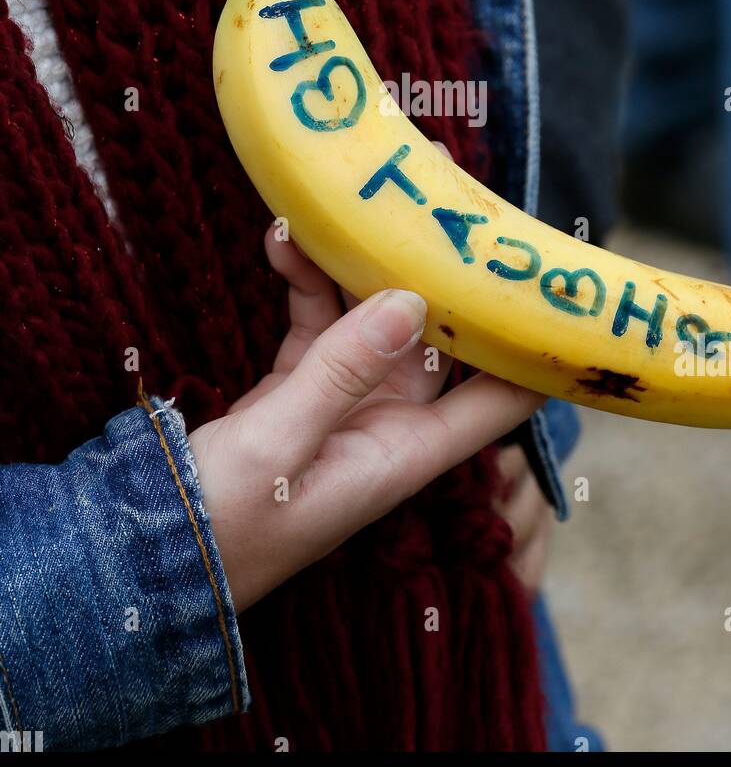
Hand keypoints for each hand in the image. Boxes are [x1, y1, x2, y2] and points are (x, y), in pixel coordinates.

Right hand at [188, 225, 543, 612]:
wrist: (148, 553)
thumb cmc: (221, 524)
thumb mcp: (280, 444)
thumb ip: (342, 370)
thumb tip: (411, 301)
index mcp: (404, 453)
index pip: (497, 403)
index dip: (530, 353)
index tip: (547, 290)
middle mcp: (387, 426)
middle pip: (437, 343)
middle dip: (435, 280)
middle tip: (427, 213)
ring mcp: (344, 405)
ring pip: (374, 321)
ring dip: (357, 270)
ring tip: (339, 213)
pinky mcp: (299, 389)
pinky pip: (318, 323)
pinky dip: (305, 284)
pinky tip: (282, 244)